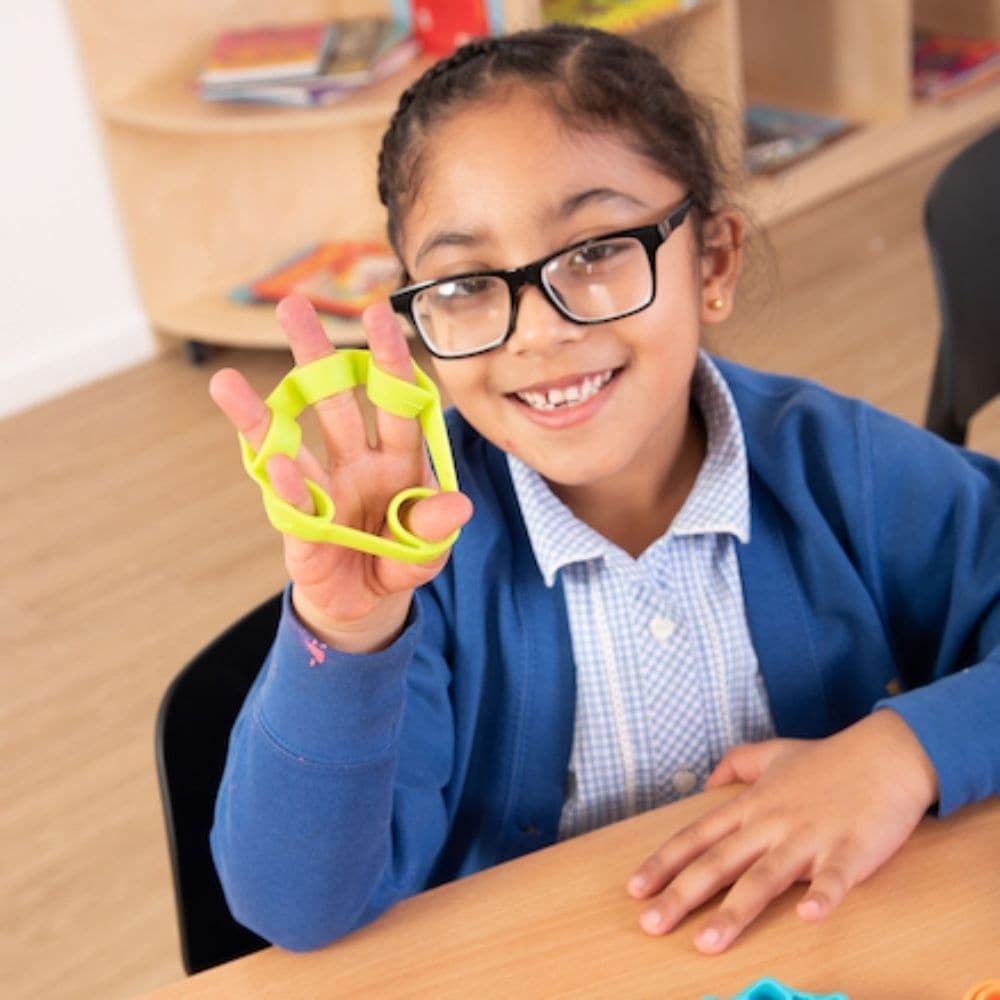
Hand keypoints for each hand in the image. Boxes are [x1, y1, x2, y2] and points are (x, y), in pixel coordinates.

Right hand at [209, 294, 472, 652]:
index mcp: (398, 459)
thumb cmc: (400, 560)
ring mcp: (324, 489)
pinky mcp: (299, 525)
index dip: (389, 359)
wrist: (366, 602)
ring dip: (261, 413)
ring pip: (291, 442)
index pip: (396, 403)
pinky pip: (289, 500)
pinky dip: (282, 483)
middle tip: (292, 307)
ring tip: (224, 383)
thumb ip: (434, 527)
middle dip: (316, 356)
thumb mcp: (427, 549)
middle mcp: (357, 463)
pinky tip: (269, 461)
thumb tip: (458, 504)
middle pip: (335, 403)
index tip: (379, 312)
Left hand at [626, 710, 937, 952]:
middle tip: (650, 926)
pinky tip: (807, 916)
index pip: (697, 837)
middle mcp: (771, 824)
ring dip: (734, 912)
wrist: (887, 753)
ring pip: (763, 879)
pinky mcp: (849, 850)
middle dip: (681, 896)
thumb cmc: (830, 758)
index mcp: (751, 806)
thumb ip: (737, 763)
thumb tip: (708, 781)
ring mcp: (809, 838)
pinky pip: (834, 878)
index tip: (635, 889)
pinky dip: (822, 896)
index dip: (664, 863)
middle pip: (718, 863)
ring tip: (706, 943)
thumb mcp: (774, 753)